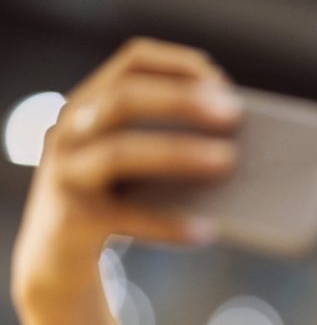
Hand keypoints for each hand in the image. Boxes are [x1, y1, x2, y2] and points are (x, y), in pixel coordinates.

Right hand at [11, 36, 241, 308]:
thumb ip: (173, 144)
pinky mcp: (70, 220)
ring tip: (228, 161)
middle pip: (124, 99)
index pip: (133, 62)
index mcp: (92, 105)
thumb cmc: (117, 203)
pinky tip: (207, 230)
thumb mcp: (139, 166)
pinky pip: (123, 219)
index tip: (223, 83)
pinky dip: (168, 224)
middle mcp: (70, 130)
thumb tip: (248, 148)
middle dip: (181, 101)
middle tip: (234, 114)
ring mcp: (64, 174)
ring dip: (178, 154)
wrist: (59, 262)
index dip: (180, 66)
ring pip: (119, 153)